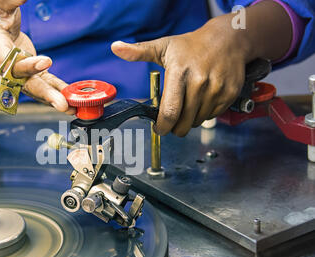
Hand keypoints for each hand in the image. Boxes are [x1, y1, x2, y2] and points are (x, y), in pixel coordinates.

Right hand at [0, 0, 72, 113]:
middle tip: (61, 103)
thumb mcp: (0, 6)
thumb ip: (9, 1)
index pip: (11, 63)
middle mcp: (10, 69)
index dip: (27, 65)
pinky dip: (60, 93)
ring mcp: (23, 76)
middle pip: (27, 84)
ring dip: (55, 99)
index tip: (46, 61)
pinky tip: (74, 103)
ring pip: (39, 90)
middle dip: (44, 94)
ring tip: (72, 108)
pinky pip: (49, 86)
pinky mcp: (35, 77)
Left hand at [112, 24, 248, 135]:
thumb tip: (115, 47)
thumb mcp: (163, 46)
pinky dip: (205, 114)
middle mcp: (199, 82)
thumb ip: (138, 52)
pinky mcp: (229, 94)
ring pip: (198, 121)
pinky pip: (212, 115)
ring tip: (188, 105)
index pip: (170, 111)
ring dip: (190, 120)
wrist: (228, 39)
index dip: (162, 127)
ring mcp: (217, 89)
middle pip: (184, 122)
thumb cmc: (191, 45)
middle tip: (171, 122)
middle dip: (175, 128)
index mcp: (179, 72)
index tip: (158, 129)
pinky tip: (202, 100)